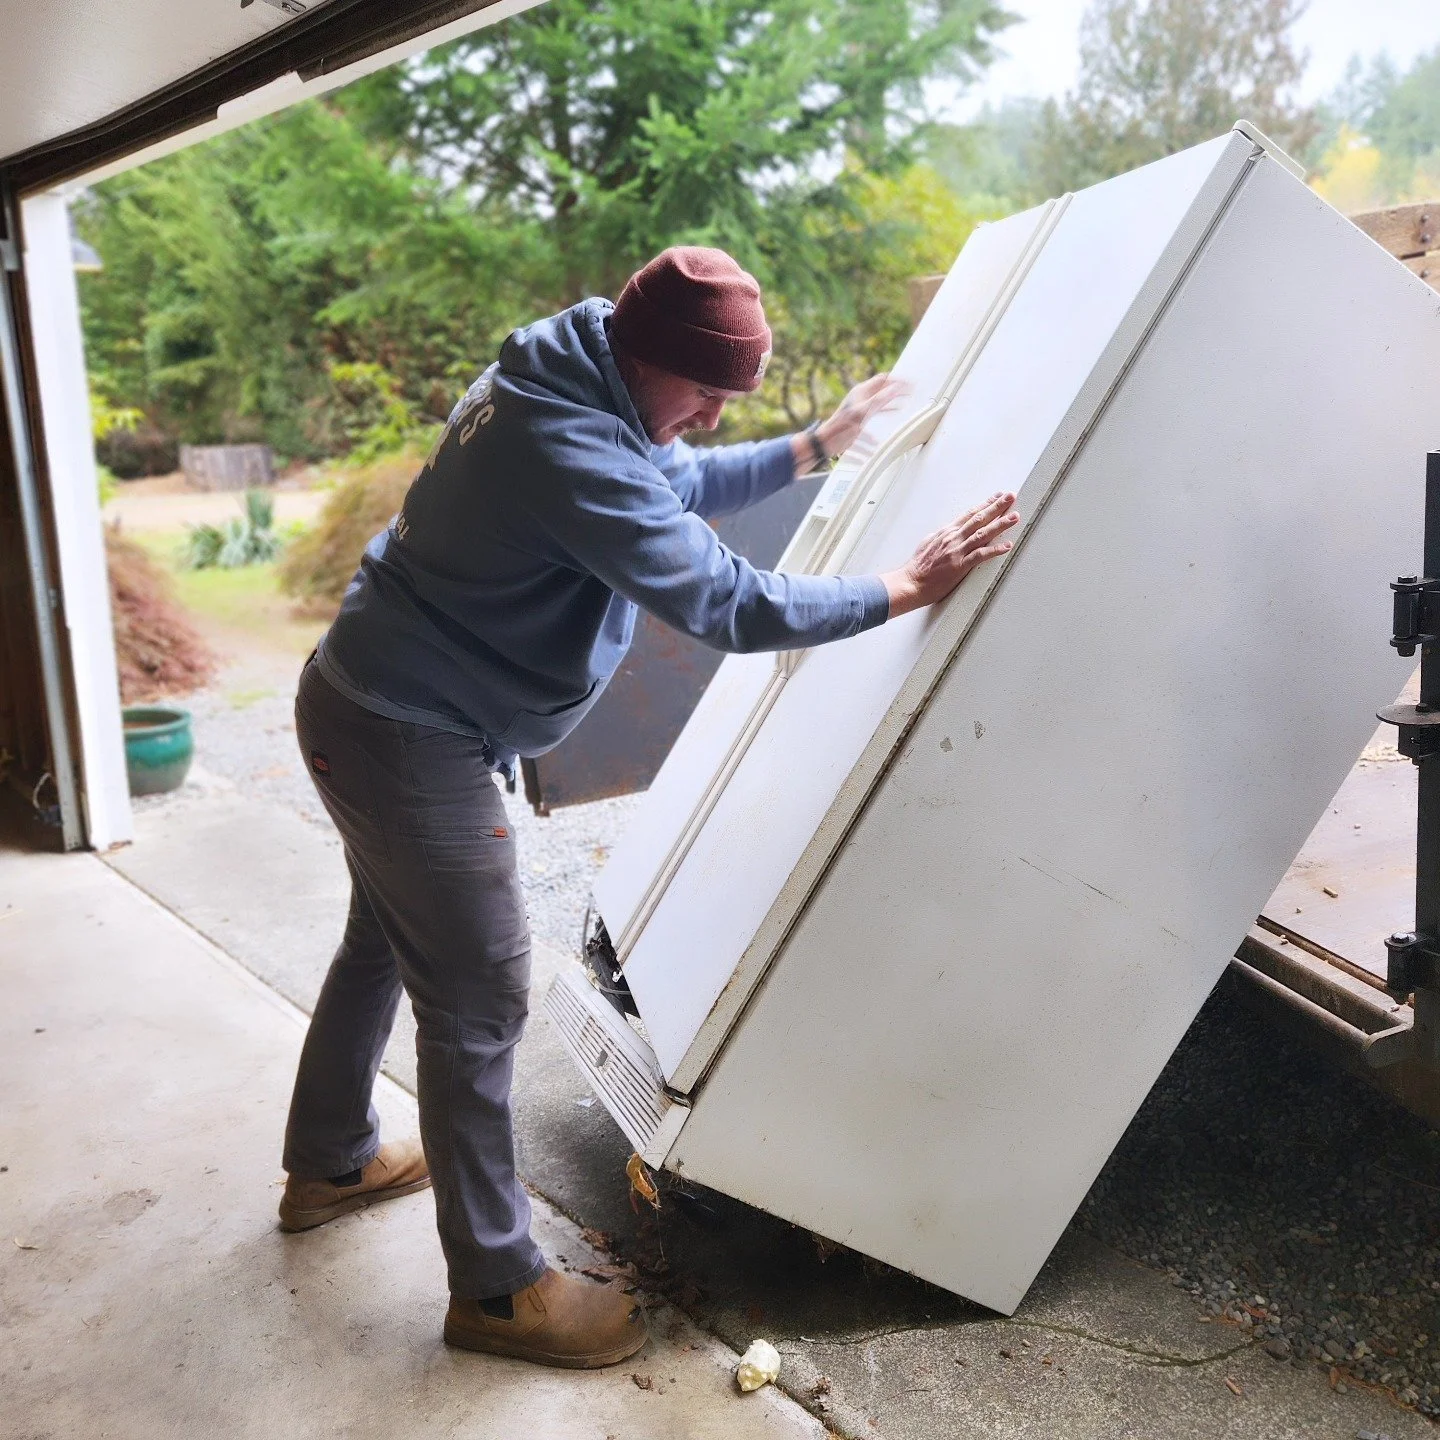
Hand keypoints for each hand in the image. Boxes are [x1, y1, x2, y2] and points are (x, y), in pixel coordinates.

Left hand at [816, 373, 909, 461]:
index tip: (910, 383)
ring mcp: (862, 404)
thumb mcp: (864, 411)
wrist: (830, 438)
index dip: (898, 380)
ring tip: (906, 397)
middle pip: (884, 386)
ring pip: (883, 396)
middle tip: (911, 389)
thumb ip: (881, 399)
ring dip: (895, 396)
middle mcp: (863, 395)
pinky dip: (889, 407)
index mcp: (862, 390)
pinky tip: (896, 410)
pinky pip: (879, 408)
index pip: (884, 379)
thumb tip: (896, 388)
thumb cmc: (843, 425)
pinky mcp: (862, 415)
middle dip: (898, 387)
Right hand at [879, 492, 1019, 618]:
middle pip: (979, 518)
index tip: (997, 496)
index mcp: (947, 532)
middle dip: (997, 506)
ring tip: (1015, 517)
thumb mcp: (929, 543)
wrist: (910, 582)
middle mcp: (953, 538)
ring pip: (982, 534)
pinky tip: (1007, 545)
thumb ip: (942, 536)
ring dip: (1000, 524)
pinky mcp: (959, 566)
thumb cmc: (917, 567)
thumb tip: (949, 531)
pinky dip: (995, 550)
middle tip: (1011, 496)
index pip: (970, 514)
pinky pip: (980, 555)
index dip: (985, 504)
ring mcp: (957, 551)